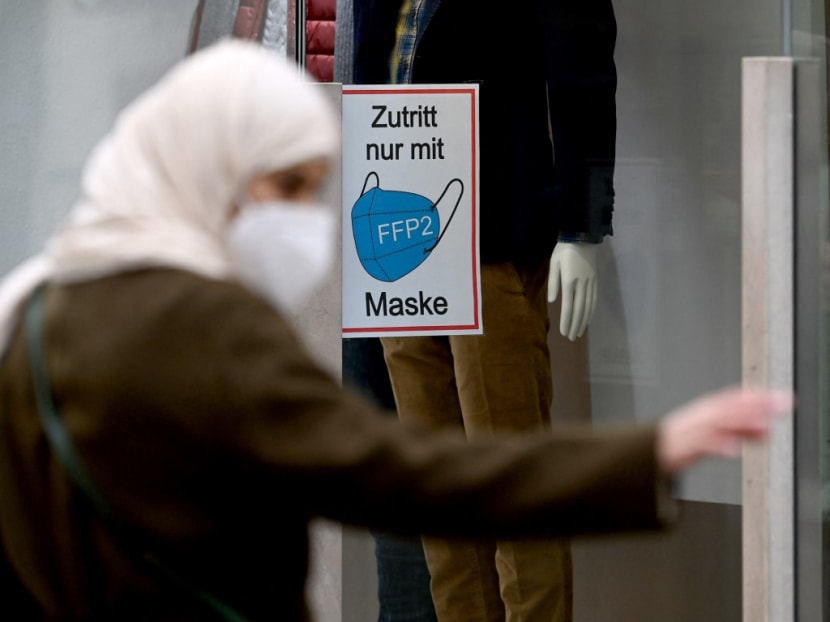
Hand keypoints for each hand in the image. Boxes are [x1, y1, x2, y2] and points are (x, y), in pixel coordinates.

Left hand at [547, 242, 597, 340]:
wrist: (583, 236)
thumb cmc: (564, 250)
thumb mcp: (553, 264)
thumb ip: (553, 283)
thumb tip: (551, 302)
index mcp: (570, 281)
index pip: (568, 307)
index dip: (566, 321)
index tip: (564, 332)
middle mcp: (582, 285)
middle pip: (579, 310)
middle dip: (575, 325)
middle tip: (571, 338)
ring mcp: (591, 283)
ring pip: (588, 307)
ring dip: (583, 322)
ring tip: (579, 333)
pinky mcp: (596, 281)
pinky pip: (594, 300)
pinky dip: (591, 312)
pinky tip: (588, 319)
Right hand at [656, 386, 793, 473]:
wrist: (645, 451)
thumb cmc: (680, 441)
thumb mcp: (713, 433)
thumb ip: (739, 431)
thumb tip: (768, 430)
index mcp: (706, 410)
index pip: (735, 398)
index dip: (758, 396)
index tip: (781, 397)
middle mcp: (700, 416)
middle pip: (731, 407)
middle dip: (757, 405)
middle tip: (782, 405)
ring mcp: (690, 431)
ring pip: (718, 422)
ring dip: (742, 422)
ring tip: (764, 425)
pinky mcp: (680, 448)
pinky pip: (700, 446)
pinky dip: (717, 446)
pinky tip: (733, 450)